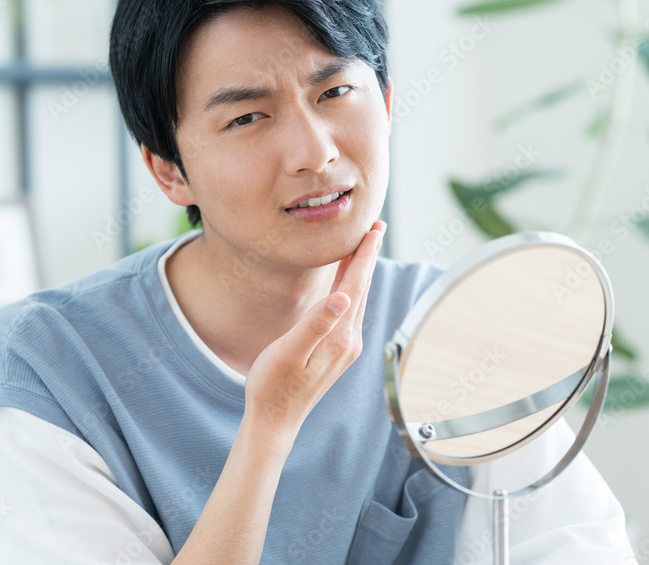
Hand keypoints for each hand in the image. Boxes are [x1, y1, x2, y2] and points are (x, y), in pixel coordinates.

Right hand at [242, 220, 386, 452]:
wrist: (274, 422)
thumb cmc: (272, 387)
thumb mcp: (288, 352)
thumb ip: (315, 324)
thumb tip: (341, 297)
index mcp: (338, 336)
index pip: (355, 286)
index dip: (364, 255)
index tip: (374, 229)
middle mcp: (348, 341)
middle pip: (362, 289)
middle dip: (369, 257)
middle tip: (376, 228)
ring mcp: (345, 348)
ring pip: (356, 299)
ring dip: (361, 271)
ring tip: (364, 247)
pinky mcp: (337, 352)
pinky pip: (348, 312)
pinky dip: (350, 289)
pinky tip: (345, 282)